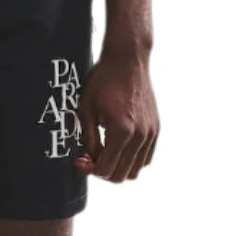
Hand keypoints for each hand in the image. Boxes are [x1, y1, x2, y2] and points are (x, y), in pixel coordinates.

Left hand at [75, 54, 159, 182]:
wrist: (127, 60)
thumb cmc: (103, 81)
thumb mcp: (86, 111)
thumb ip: (88, 140)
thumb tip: (90, 159)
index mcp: (121, 131)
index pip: (105, 170)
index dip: (89, 170)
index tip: (79, 160)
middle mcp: (140, 135)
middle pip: (121, 175)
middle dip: (103, 171)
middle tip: (90, 158)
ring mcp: (151, 133)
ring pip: (136, 170)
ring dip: (118, 167)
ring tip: (105, 152)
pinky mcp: (156, 128)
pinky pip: (146, 157)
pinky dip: (132, 159)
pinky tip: (118, 147)